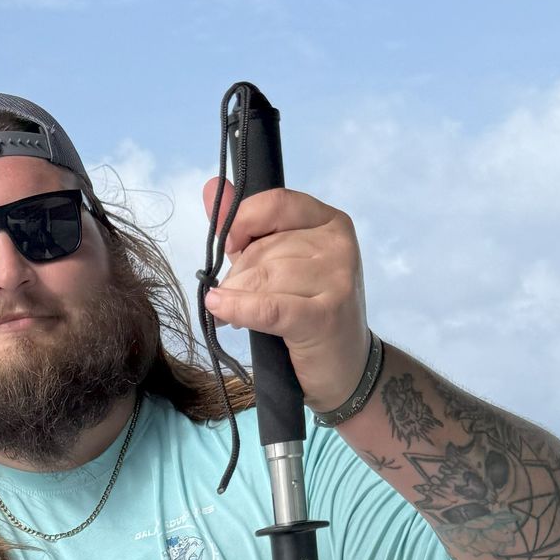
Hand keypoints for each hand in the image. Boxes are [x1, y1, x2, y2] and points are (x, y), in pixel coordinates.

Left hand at [199, 178, 369, 414]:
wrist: (346, 368)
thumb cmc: (310, 314)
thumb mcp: (280, 264)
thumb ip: (248, 228)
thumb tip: (212, 191)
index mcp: (330, 222)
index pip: (277, 204)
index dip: (242, 221)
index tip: (228, 245)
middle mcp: (338, 245)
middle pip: (265, 248)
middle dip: (238, 276)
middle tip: (233, 298)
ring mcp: (337, 280)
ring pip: (263, 277)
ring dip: (237, 297)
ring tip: (233, 314)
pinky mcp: (326, 316)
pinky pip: (269, 307)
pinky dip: (240, 309)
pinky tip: (221, 311)